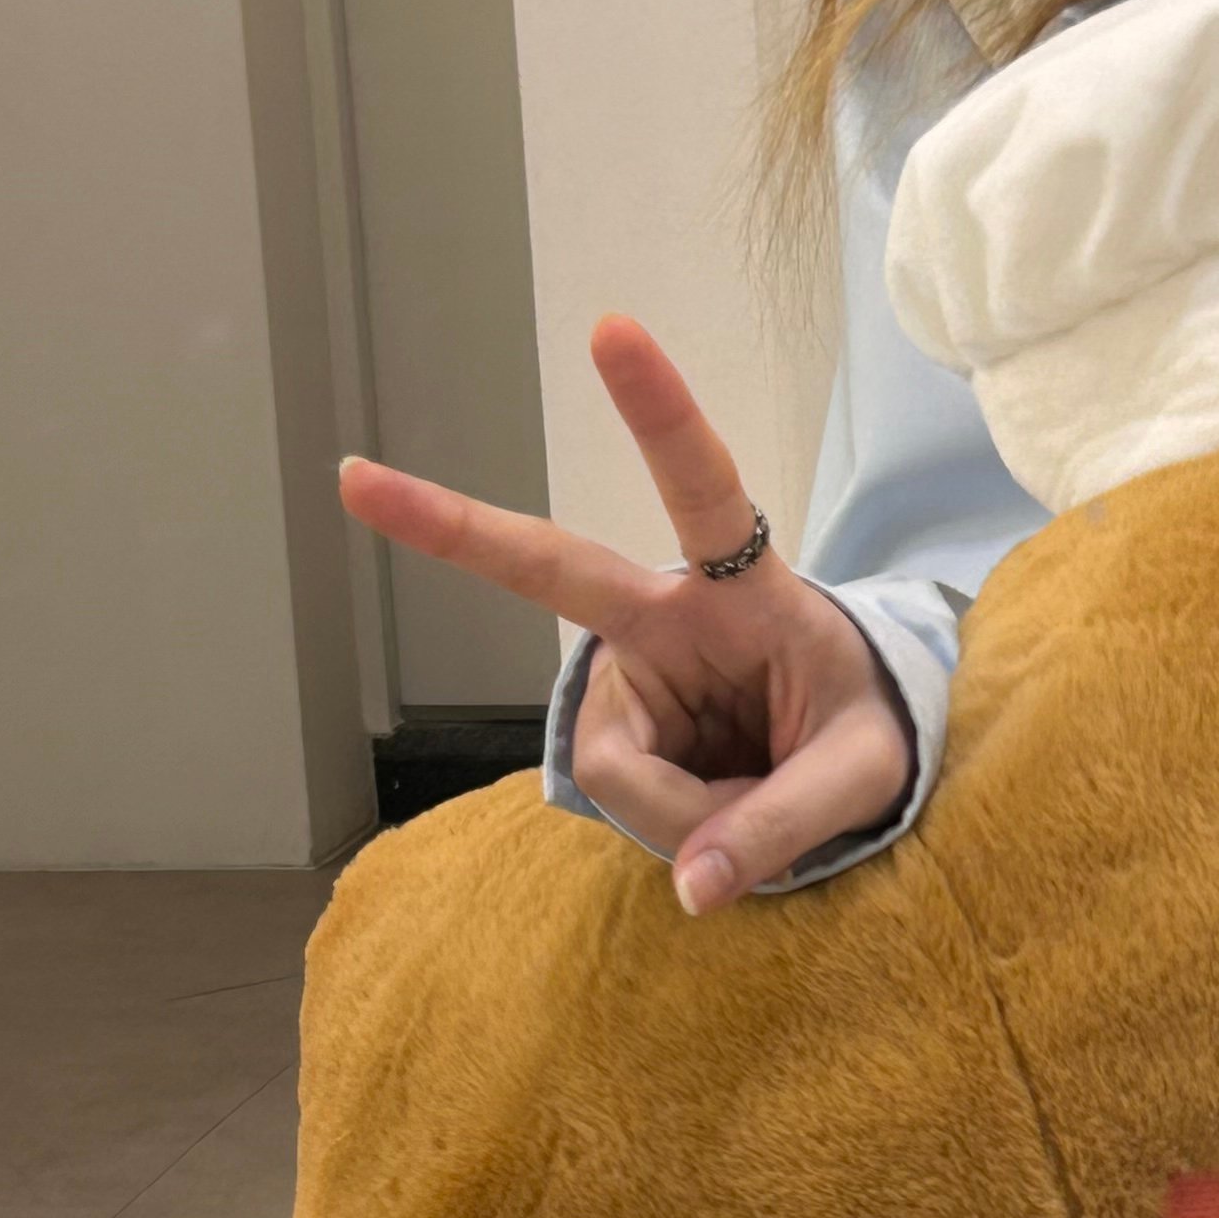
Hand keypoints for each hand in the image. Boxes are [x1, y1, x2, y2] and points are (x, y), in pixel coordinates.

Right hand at [338, 319, 913, 915]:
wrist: (844, 759)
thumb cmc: (863, 731)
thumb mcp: (862, 777)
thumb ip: (788, 824)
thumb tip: (692, 887)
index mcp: (744, 587)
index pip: (703, 492)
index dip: (659, 416)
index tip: (612, 330)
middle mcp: (666, 617)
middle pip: (548, 569)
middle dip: (450, 526)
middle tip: (355, 480)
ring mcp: (629, 675)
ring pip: (621, 772)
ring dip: (693, 816)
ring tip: (756, 809)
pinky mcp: (613, 732)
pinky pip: (626, 804)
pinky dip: (679, 832)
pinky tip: (717, 813)